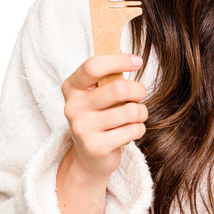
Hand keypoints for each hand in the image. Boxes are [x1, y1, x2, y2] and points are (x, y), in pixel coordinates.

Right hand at [60, 53, 147, 180]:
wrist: (89, 156)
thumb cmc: (99, 115)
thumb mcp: (97, 92)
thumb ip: (109, 75)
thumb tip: (132, 57)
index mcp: (72, 87)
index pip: (93, 66)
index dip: (119, 60)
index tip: (138, 61)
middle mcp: (73, 107)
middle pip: (118, 88)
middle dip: (138, 90)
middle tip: (139, 95)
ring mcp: (83, 129)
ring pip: (130, 111)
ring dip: (141, 112)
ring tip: (135, 115)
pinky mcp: (96, 147)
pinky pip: (133, 130)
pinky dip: (139, 128)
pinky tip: (130, 131)